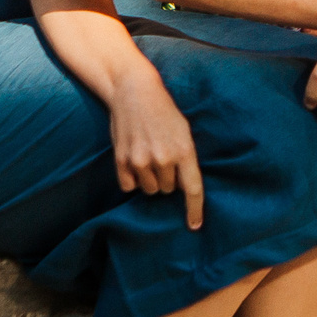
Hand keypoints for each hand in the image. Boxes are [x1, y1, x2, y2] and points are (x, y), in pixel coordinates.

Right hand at [110, 75, 204, 228]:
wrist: (134, 91)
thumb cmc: (163, 111)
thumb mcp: (183, 131)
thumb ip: (185, 158)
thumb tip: (183, 187)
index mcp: (184, 151)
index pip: (192, 189)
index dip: (194, 210)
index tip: (194, 226)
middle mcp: (163, 158)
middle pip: (168, 190)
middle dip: (167, 179)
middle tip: (162, 157)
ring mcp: (140, 160)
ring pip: (149, 190)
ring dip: (149, 179)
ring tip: (148, 155)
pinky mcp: (122, 160)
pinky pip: (128, 186)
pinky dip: (131, 179)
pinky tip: (133, 159)